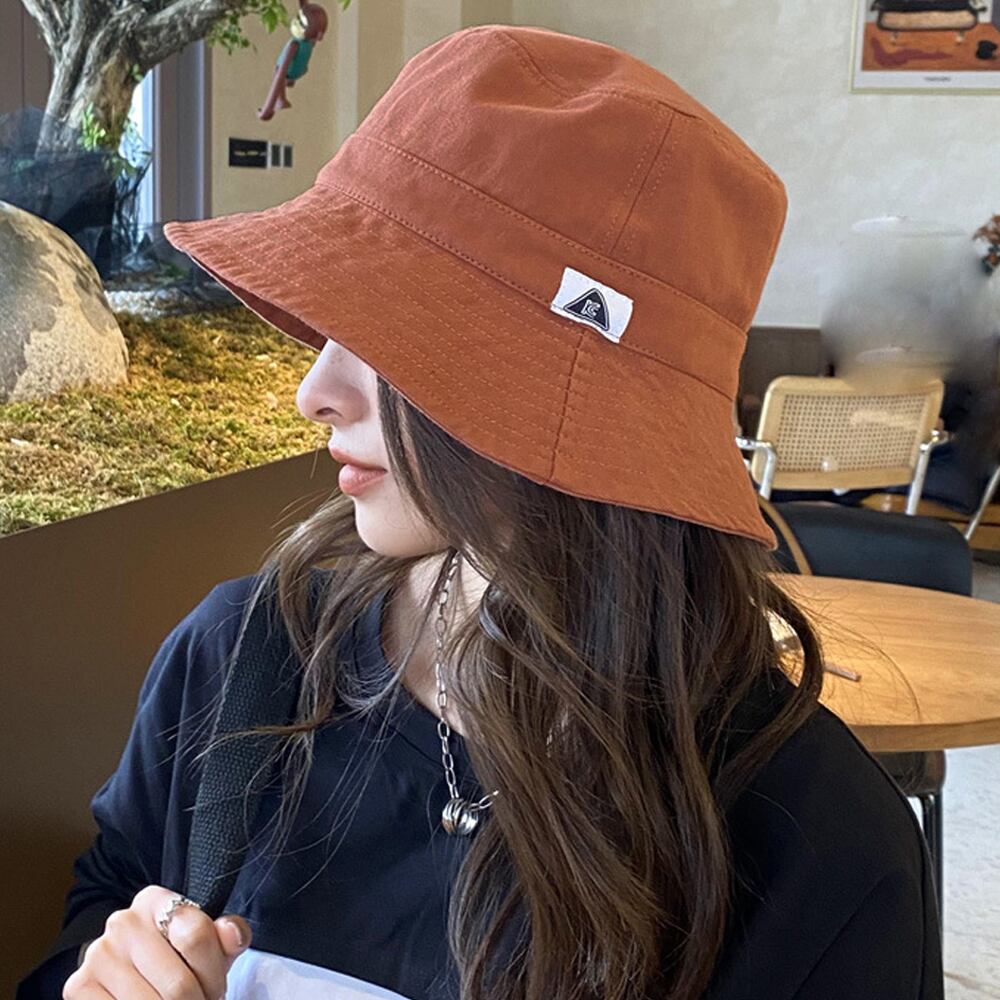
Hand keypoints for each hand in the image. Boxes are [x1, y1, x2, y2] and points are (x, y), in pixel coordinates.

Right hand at [63, 885, 251, 998]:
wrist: (128, 968)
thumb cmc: (175, 955)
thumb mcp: (207, 940)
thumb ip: (229, 935)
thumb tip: (231, 933)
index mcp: (155, 900)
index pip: (196, 937)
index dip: (214, 974)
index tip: (215, 989)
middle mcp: (122, 922)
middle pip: (177, 985)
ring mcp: (98, 955)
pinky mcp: (78, 987)